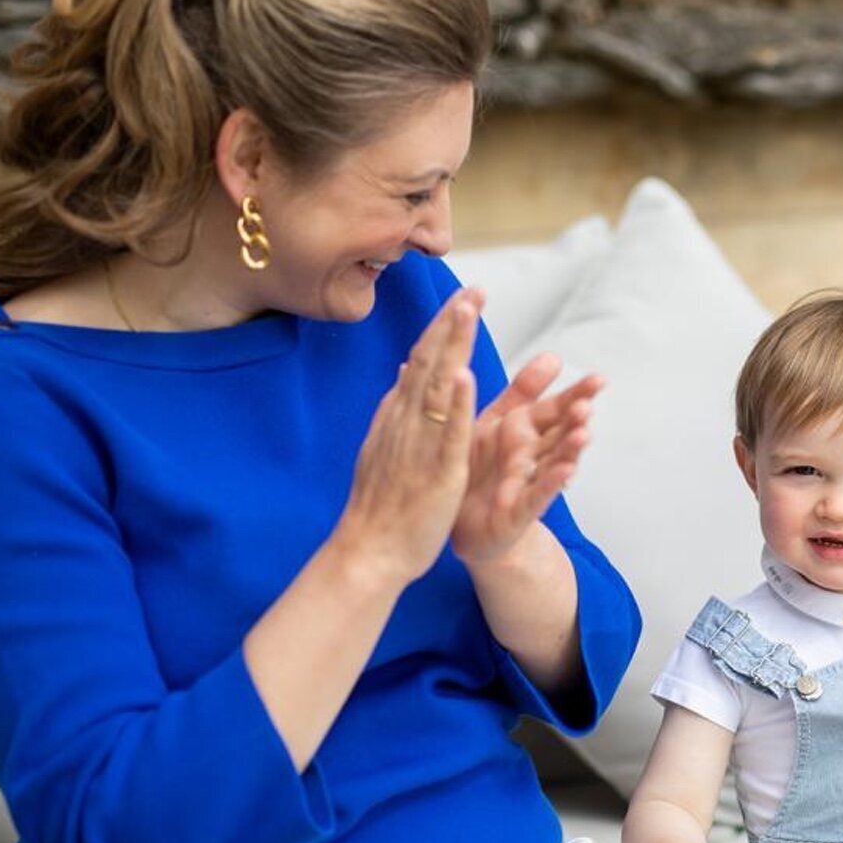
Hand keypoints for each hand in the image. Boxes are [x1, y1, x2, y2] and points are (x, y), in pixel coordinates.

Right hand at [333, 288, 481, 586]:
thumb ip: (397, 408)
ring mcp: (419, 445)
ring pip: (438, 386)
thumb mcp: (386, 445)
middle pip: (429, 363)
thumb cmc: (381, 505)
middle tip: (474, 290)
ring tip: (469, 311)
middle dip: (452, 324)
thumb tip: (406, 368)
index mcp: (398, 417)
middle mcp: (405, 423)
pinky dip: (455, 403)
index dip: (444, 329)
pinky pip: (447, 432)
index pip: (422, 362)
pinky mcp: (436, 472)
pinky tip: (465, 374)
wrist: (367, 552)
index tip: (463, 298)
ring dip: (454, 346)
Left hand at [451, 353, 603, 566]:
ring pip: (555, 463)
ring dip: (570, 450)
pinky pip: (537, 496)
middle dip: (575, 421)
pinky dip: (551, 483)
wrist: (463, 524)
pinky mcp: (518, 512)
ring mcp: (528, 483)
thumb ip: (524, 390)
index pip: (557, 409)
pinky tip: (566, 471)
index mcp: (524, 432)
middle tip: (587, 405)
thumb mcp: (496, 420)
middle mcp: (532, 456)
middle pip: (560, 435)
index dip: (577, 395)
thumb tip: (554, 356)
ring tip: (583, 434)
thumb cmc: (481, 471)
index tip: (599, 380)